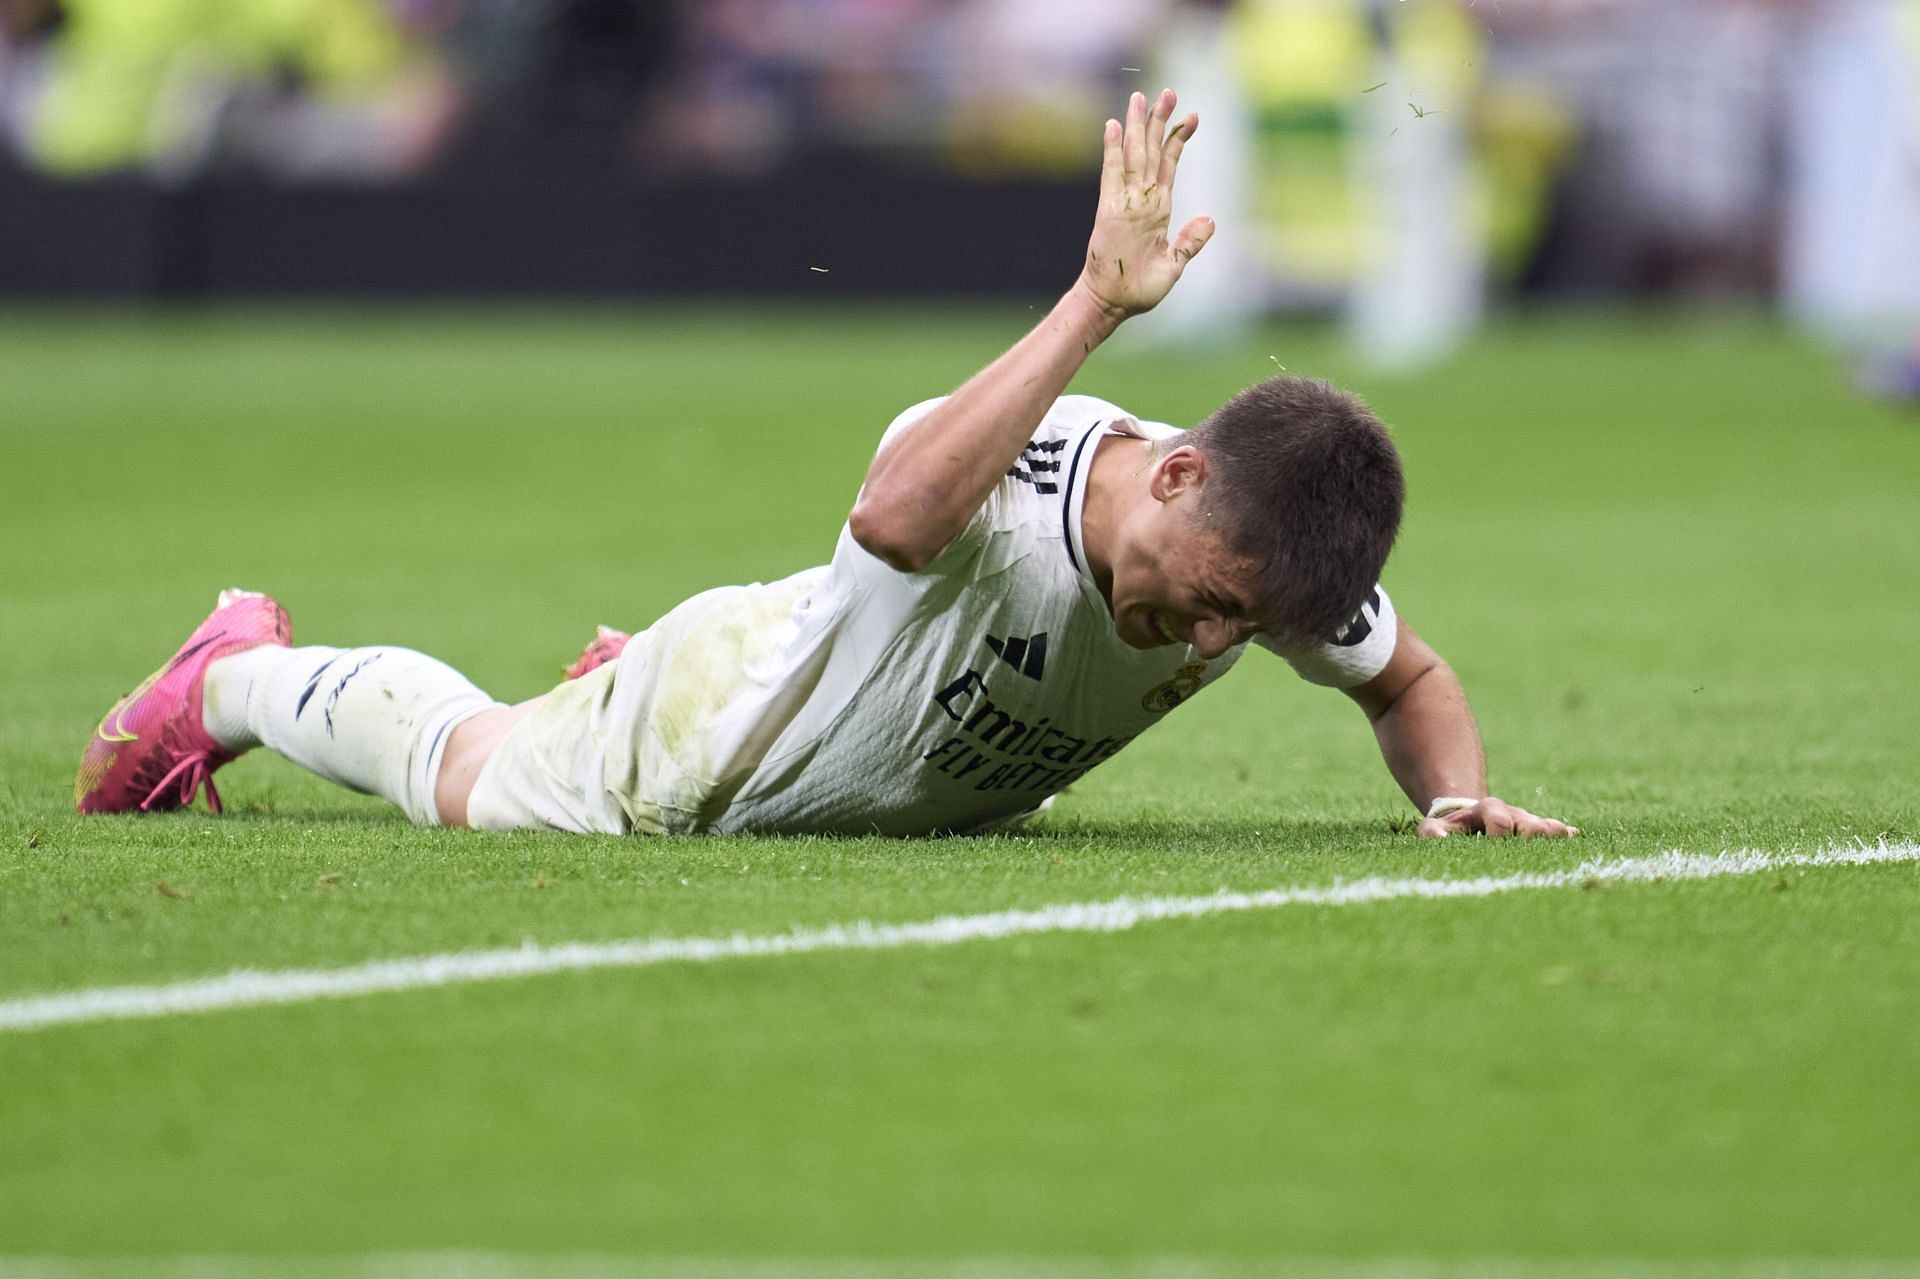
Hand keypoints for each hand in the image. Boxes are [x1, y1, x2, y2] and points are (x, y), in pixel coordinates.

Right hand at [1075, 89, 1213, 319]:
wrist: (1114, 304)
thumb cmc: (1141, 289)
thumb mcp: (1175, 264)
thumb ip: (1190, 241)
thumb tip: (1210, 220)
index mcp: (1158, 210)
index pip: (1169, 166)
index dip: (1180, 139)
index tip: (1194, 115)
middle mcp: (1142, 200)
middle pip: (1151, 151)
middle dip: (1159, 121)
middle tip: (1168, 91)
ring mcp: (1124, 203)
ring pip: (1133, 155)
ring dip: (1137, 126)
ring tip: (1140, 96)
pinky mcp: (1108, 210)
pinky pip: (1111, 174)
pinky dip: (1111, 150)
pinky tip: (1112, 127)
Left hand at [1417, 797, 1579, 838]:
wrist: (1467, 819)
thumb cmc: (1451, 830)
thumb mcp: (1437, 828)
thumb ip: (1433, 833)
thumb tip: (1436, 837)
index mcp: (1488, 811)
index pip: (1499, 821)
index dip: (1500, 833)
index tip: (1496, 846)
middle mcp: (1512, 815)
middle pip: (1531, 824)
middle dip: (1534, 835)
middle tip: (1533, 848)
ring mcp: (1527, 823)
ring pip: (1546, 828)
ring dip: (1553, 837)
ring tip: (1560, 844)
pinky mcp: (1538, 831)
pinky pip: (1556, 831)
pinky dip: (1564, 835)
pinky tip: (1574, 836)